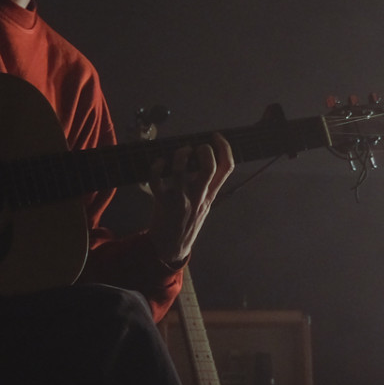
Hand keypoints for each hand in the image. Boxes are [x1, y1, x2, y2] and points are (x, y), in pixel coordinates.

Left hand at [148, 134, 234, 264]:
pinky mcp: (162, 202)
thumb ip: (207, 187)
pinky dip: (156, 168)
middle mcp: (198, 196)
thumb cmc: (187, 222)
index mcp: (210, 195)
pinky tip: (158, 162)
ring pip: (181, 171)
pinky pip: (156, 181)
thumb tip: (204, 160)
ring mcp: (180, 199)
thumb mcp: (205, 205)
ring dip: (180, 155)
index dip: (225, 147)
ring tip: (180, 151)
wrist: (171, 248)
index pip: (227, 168)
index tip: (216, 136)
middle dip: (204, 150)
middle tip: (197, 147)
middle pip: (209, 167)